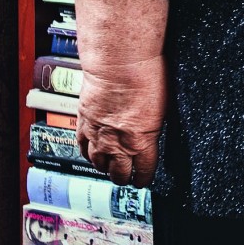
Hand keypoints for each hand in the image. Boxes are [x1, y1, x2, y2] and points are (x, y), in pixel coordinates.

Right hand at [76, 58, 168, 186]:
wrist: (119, 63)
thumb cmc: (145, 79)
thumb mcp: (162, 110)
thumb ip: (153, 129)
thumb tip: (152, 137)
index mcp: (141, 143)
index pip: (143, 172)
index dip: (144, 179)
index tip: (143, 181)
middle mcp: (117, 144)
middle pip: (118, 173)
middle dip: (124, 177)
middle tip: (126, 177)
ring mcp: (98, 135)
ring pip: (98, 163)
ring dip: (105, 167)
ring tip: (109, 167)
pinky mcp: (83, 123)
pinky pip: (81, 147)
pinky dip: (87, 153)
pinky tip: (91, 153)